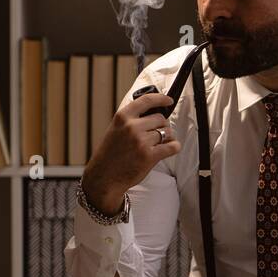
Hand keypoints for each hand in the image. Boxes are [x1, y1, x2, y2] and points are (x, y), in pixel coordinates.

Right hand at [81, 92, 181, 214]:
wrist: (103, 177)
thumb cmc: (109, 155)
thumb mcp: (115, 130)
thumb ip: (131, 120)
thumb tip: (154, 115)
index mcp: (122, 117)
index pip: (147, 100)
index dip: (161, 99)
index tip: (168, 101)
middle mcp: (132, 127)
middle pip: (161, 118)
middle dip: (162, 126)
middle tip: (157, 135)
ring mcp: (141, 141)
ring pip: (167, 132)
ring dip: (167, 138)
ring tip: (159, 144)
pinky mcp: (149, 156)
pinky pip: (172, 146)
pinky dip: (174, 147)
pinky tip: (170, 149)